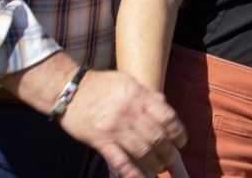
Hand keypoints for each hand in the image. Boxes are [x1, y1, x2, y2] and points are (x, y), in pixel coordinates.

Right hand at [57, 70, 187, 177]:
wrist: (69, 91)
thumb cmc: (102, 85)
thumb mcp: (128, 82)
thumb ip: (147, 95)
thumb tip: (165, 106)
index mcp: (139, 96)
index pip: (167, 117)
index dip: (178, 132)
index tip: (182, 141)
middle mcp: (129, 113)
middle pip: (156, 136)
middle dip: (168, 151)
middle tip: (172, 158)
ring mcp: (114, 128)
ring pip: (142, 150)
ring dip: (154, 162)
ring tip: (160, 168)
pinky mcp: (100, 141)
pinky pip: (120, 161)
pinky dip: (133, 173)